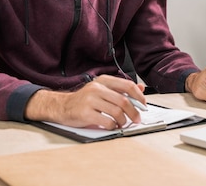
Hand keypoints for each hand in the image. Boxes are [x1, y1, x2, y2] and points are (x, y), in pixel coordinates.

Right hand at [24, 75, 145, 129]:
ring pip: (116, 111)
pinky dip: (113, 126)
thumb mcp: (102, 89)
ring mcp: (90, 100)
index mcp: (103, 80)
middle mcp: (96, 88)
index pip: (127, 85)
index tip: (144, 104)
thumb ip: (120, 88)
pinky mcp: (85, 113)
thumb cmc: (85, 99)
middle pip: (123, 100)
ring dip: (123, 120)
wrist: (62, 106)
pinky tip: (112, 126)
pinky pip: (106, 121)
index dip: (139, 96)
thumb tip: (141, 88)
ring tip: (122, 123)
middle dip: (134, 111)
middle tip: (137, 118)